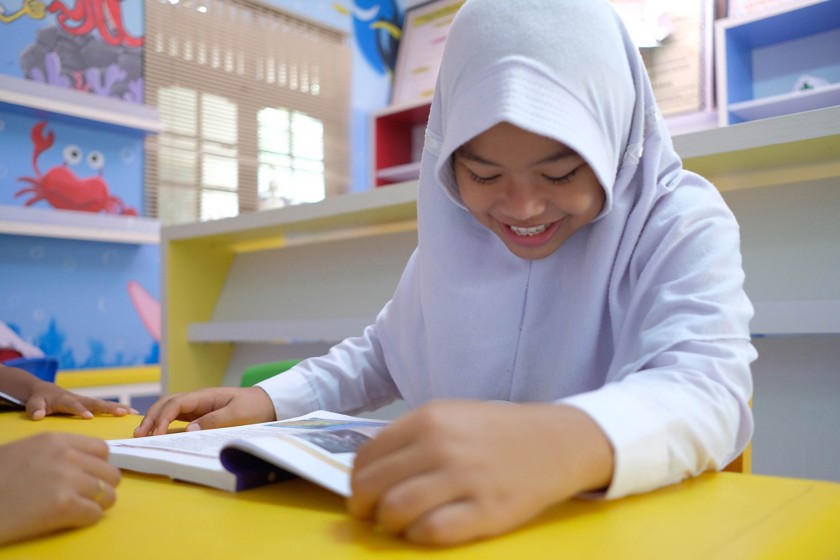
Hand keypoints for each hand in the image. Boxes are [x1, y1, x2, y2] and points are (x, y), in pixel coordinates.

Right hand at [0, 432, 120, 544]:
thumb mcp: (26, 451)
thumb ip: (57, 453)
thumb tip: (84, 465)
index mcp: (57, 440)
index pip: (102, 450)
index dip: (98, 466)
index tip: (90, 477)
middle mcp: (67, 456)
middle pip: (110, 473)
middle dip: (102, 487)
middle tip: (86, 497)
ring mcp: (68, 480)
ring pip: (108, 494)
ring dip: (97, 504)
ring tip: (79, 509)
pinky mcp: (64, 506)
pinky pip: (95, 513)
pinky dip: (87, 519)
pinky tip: (70, 519)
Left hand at [25, 379, 136, 419]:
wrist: (45, 391)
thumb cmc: (39, 399)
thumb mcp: (33, 403)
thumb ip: (35, 408)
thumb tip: (38, 415)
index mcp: (65, 400)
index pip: (74, 405)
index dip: (81, 410)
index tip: (89, 417)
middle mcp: (79, 398)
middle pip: (95, 403)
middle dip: (109, 408)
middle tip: (122, 412)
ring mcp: (86, 401)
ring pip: (103, 404)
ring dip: (118, 408)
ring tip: (133, 412)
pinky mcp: (91, 404)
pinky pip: (105, 407)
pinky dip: (119, 409)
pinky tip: (131, 413)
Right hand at [133, 386, 275, 436]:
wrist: (267, 403)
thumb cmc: (254, 408)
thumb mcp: (237, 415)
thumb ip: (214, 421)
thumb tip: (187, 430)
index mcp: (205, 396)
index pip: (176, 403)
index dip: (163, 418)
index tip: (155, 434)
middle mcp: (198, 399)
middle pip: (167, 403)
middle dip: (151, 417)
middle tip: (138, 435)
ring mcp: (198, 406)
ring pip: (169, 409)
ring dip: (154, 419)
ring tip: (141, 435)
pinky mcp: (200, 413)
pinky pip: (178, 416)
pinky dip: (164, 423)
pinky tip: (157, 433)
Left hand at [348, 400, 613, 545]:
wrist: (555, 442)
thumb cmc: (496, 432)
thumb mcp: (451, 417)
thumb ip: (411, 438)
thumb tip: (368, 470)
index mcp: (429, 419)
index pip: (367, 456)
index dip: (357, 481)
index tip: (362, 492)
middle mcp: (442, 446)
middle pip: (373, 486)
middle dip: (363, 507)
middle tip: (372, 515)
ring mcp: (465, 479)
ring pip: (396, 510)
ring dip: (388, 524)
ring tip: (398, 524)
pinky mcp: (486, 511)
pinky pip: (431, 532)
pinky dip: (418, 536)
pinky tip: (425, 530)